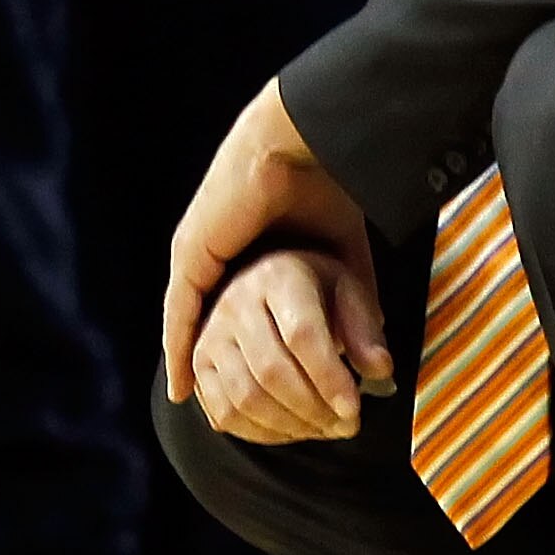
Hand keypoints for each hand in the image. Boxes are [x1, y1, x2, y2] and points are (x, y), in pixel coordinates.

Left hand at [161, 78, 386, 408]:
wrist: (305, 144)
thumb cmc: (327, 184)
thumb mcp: (344, 257)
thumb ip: (354, 300)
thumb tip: (374, 348)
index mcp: (255, 243)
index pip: (244, 306)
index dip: (253, 347)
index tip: (262, 387)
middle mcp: (223, 249)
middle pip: (215, 319)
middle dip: (222, 364)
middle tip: (232, 410)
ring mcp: (202, 250)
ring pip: (194, 320)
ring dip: (201, 362)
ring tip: (203, 405)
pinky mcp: (192, 251)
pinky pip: (180, 311)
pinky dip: (180, 347)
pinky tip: (183, 384)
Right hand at [190, 247, 393, 443]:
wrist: (262, 275)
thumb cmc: (312, 288)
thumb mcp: (346, 290)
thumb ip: (365, 330)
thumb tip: (380, 369)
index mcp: (277, 276)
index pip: (302, 335)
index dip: (330, 379)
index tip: (354, 410)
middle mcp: (235, 301)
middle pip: (271, 372)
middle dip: (314, 410)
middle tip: (345, 426)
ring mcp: (210, 333)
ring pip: (245, 397)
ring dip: (290, 426)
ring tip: (323, 429)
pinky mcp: (198, 363)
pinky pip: (222, 412)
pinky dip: (259, 434)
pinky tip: (291, 430)